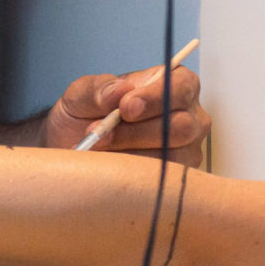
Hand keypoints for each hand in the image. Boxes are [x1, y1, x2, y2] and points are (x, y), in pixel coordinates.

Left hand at [39, 65, 208, 163]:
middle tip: (102, 134)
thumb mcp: (83, 94)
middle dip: (137, 132)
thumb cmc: (87, 114)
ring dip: (129, 155)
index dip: (156, 98)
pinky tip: (109, 166)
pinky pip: (160, 181)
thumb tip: (119, 91)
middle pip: (180, 126)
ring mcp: (187, 151)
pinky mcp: (176, 179)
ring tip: (98, 150)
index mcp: (177, 84)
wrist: (73, 147)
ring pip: (170, 157)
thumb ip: (99, 88)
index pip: (181, 86)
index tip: (125, 107)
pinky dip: (129, 175)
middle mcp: (191, 117)